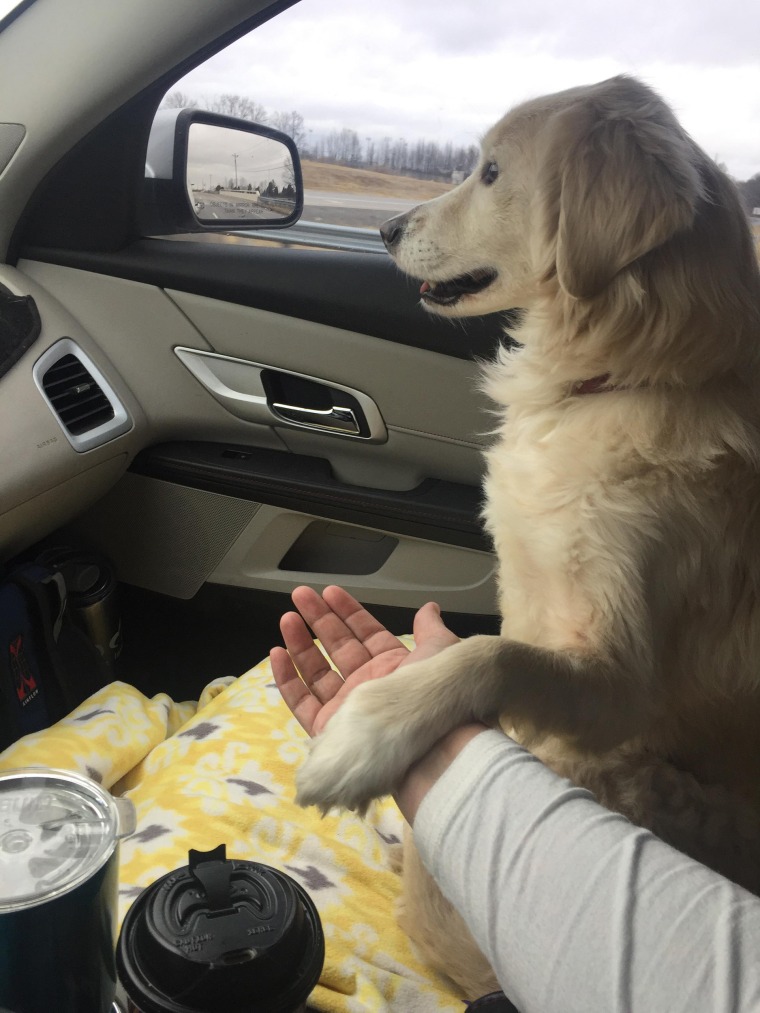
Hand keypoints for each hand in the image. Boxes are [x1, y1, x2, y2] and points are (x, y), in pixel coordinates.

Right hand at [271, 585, 458, 736]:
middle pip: (337, 646)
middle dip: (318, 619)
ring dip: (300, 643)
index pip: (365, 633)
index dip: (347, 611)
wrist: (428, 748)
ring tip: (287, 618)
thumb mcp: (440, 652)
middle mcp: (369, 685)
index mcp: (394, 666)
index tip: (329, 592)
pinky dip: (287, 679)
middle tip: (300, 595)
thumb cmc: (434, 695)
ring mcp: (347, 708)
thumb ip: (431, 629)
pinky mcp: (328, 730)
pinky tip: (277, 653)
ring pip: (316, 670)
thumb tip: (429, 607)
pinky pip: (301, 701)